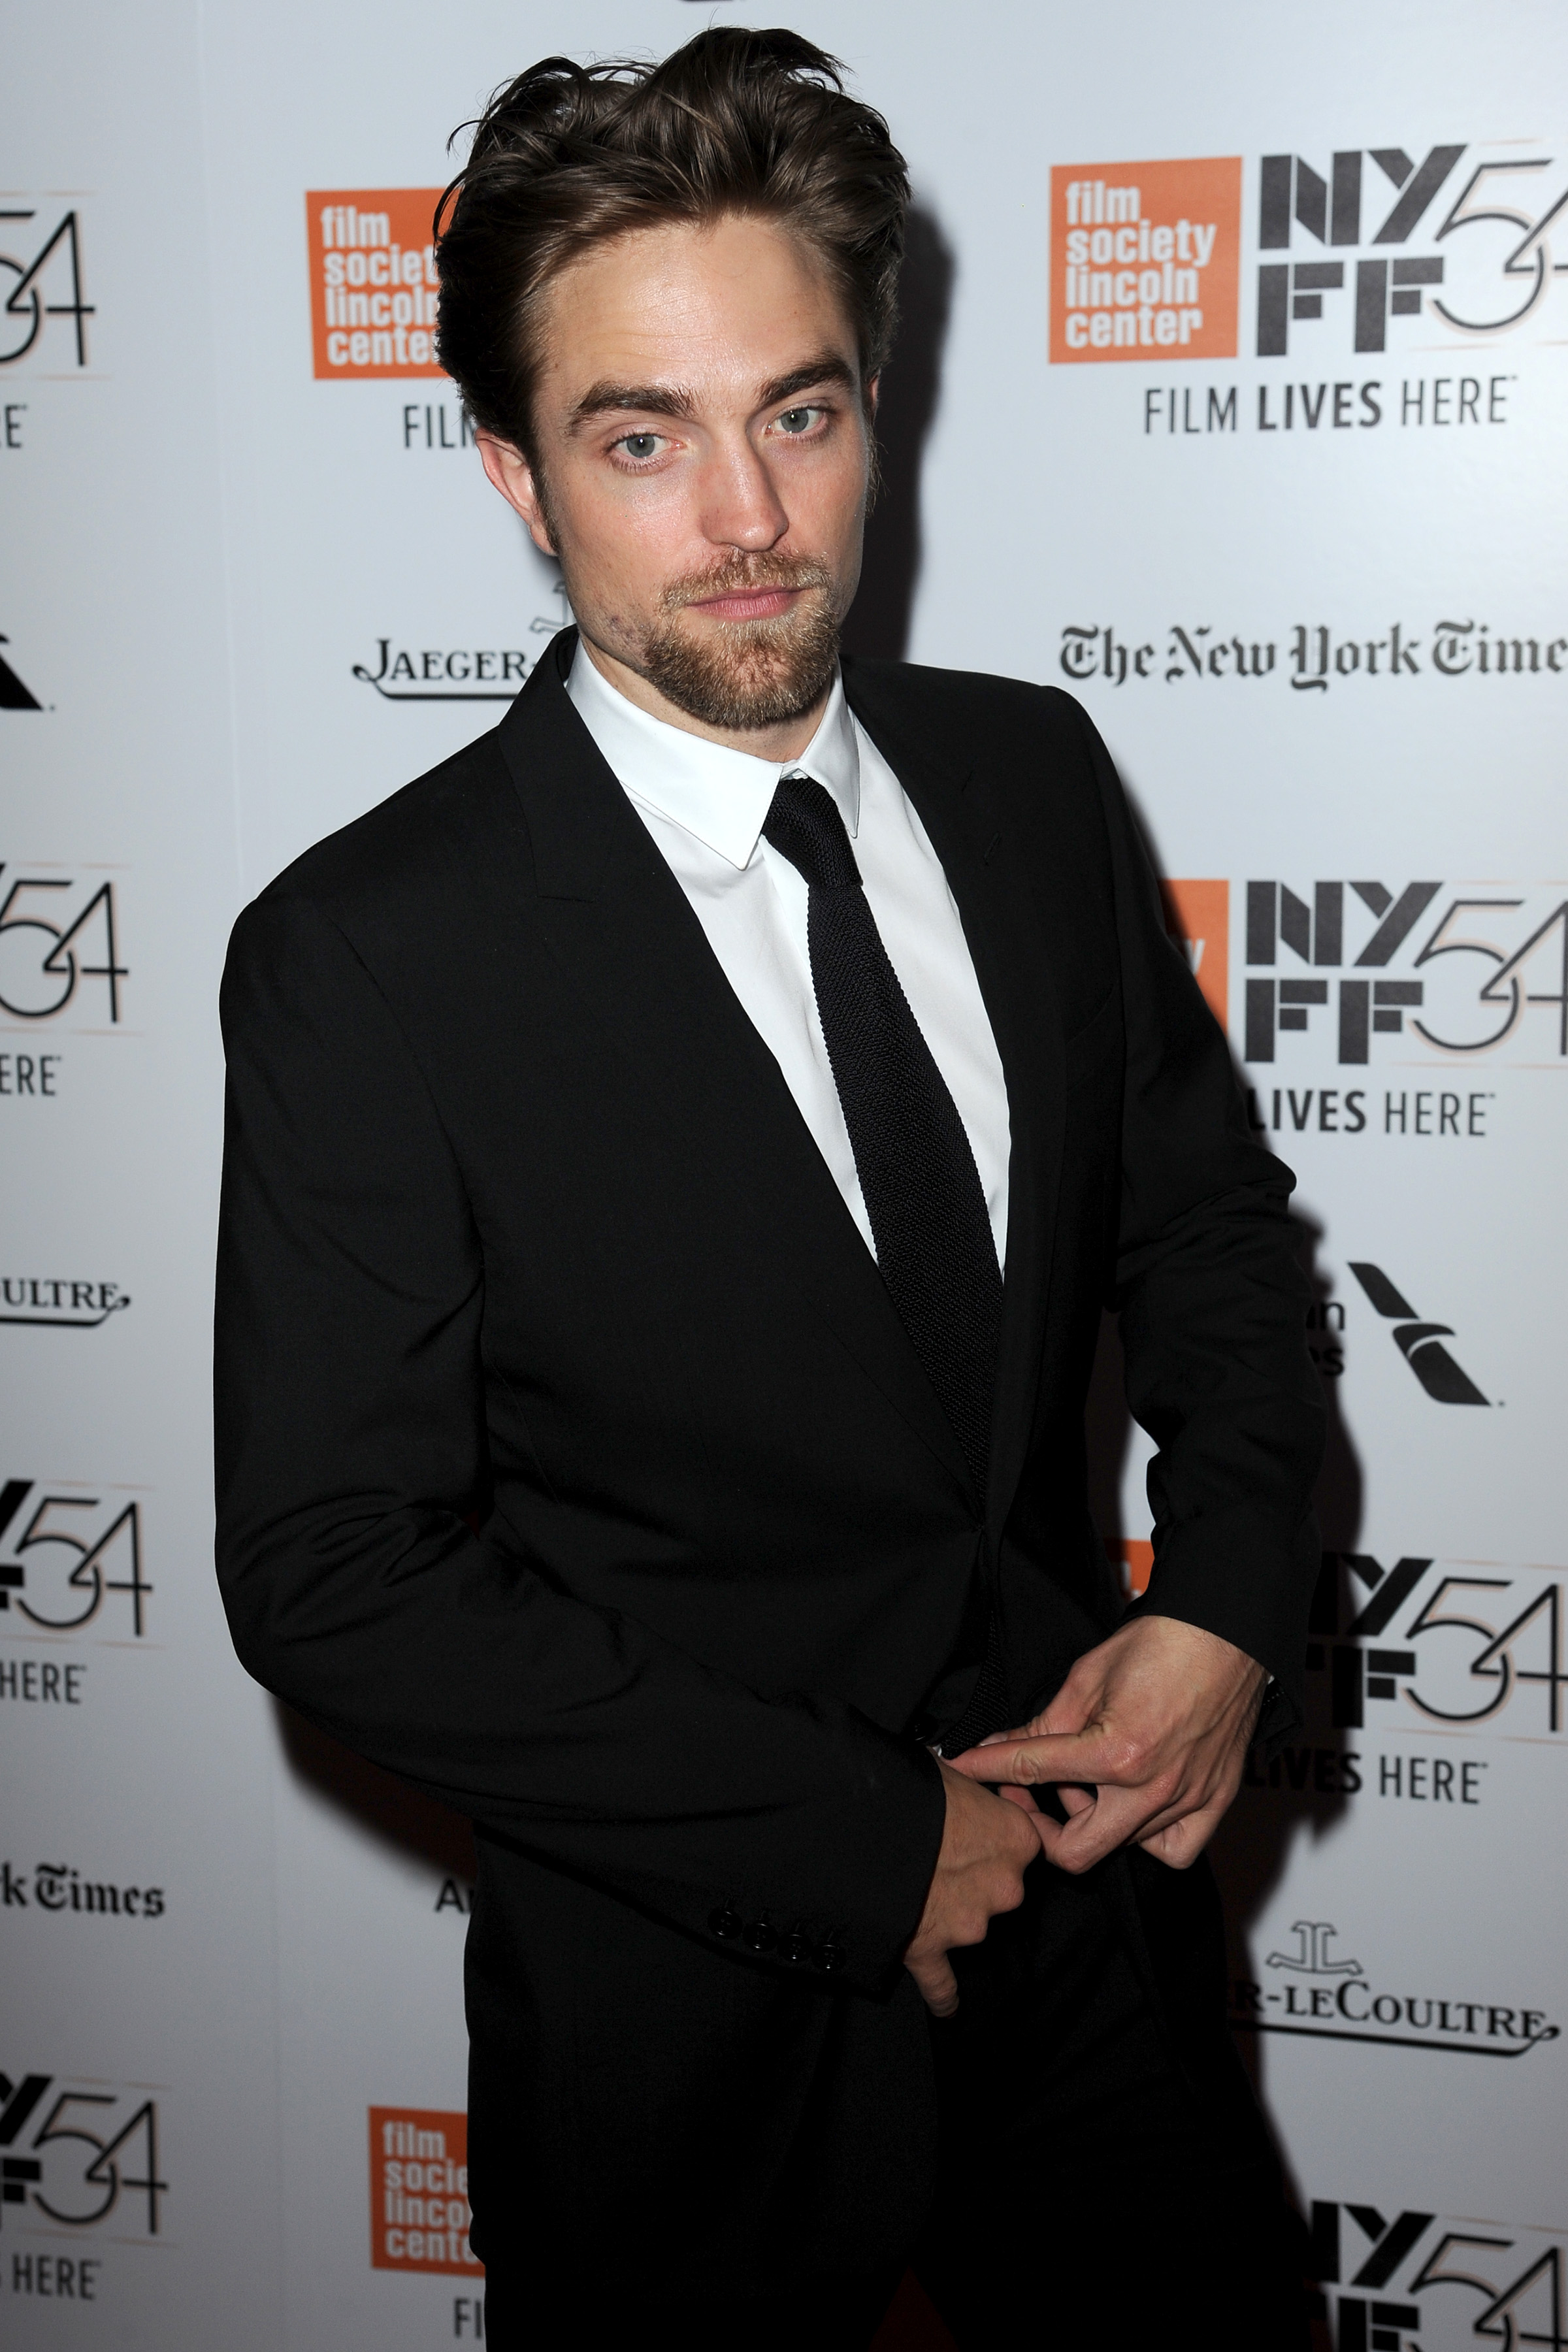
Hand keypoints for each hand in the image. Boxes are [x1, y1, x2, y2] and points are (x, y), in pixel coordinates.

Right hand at [902, 1759, 1042, 2015]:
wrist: (858, 1819)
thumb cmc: (908, 1786)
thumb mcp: (950, 1773)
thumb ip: (970, 1792)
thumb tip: (964, 1791)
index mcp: (1016, 1837)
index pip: (1021, 1841)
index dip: (993, 1834)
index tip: (972, 1829)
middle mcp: (1004, 1885)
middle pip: (998, 1886)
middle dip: (972, 1877)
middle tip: (938, 1855)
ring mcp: (969, 1923)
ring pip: (969, 1924)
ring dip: (947, 1911)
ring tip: (912, 1884)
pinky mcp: (930, 1949)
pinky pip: (942, 1982)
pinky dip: (944, 1995)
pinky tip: (948, 2008)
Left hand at [945, 1616, 1265, 1875]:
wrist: (1227, 1632)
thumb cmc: (1161, 1643)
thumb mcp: (1088, 1676)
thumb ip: (1044, 1723)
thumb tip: (999, 1747)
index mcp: (1117, 1754)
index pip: (1033, 1771)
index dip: (987, 1770)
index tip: (962, 1770)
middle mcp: (1154, 1790)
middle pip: (1078, 1849)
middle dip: (1038, 1826)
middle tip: (1024, 1794)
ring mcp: (1189, 1800)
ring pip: (1124, 1845)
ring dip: (1093, 1819)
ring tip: (1085, 1781)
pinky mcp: (1217, 1800)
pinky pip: (1177, 1849)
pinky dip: (1151, 1838)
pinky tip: (1136, 1806)